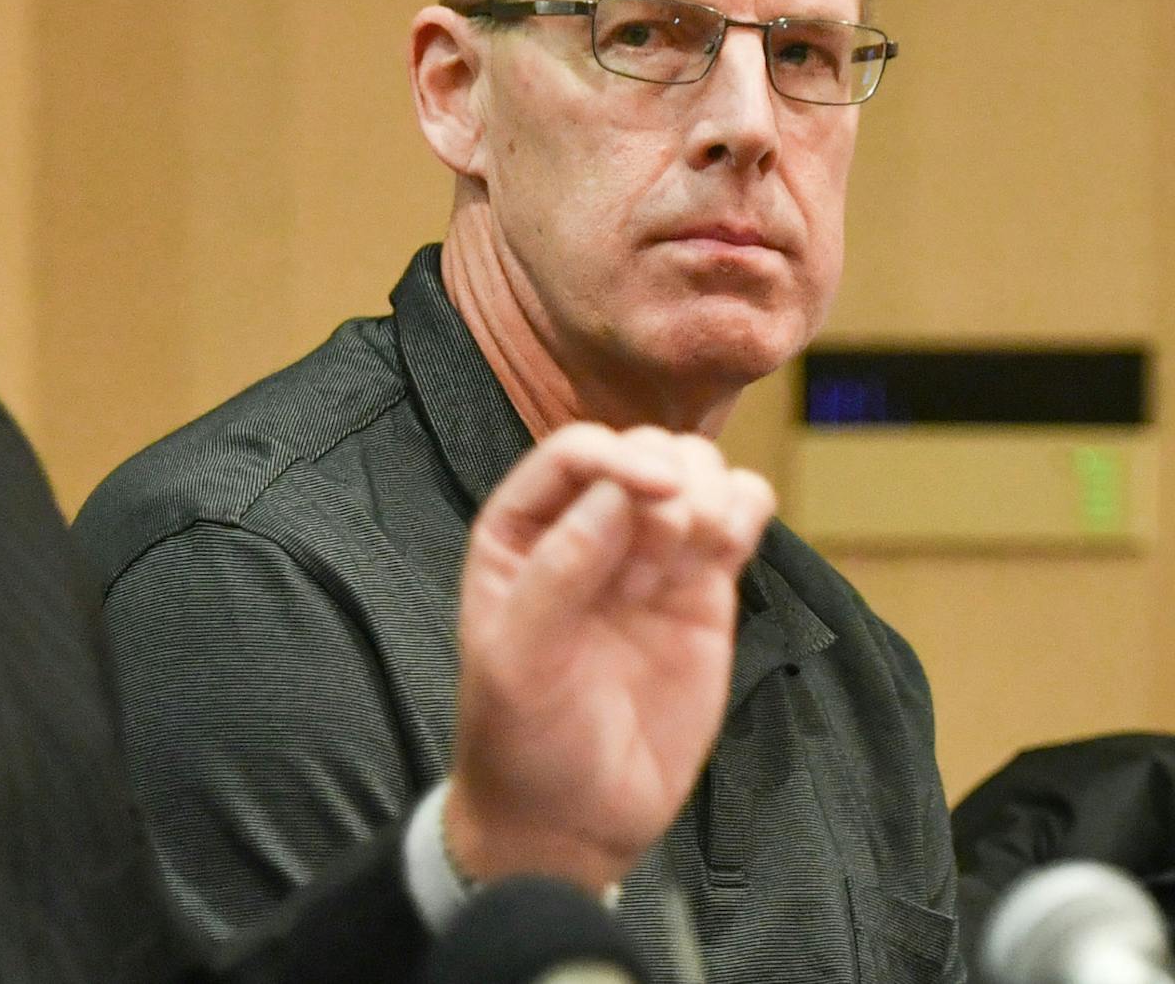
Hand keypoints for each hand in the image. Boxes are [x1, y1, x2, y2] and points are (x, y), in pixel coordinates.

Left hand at [442, 423, 774, 892]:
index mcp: (520, 530)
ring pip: (696, 470)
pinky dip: (747, 508)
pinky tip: (733, 541)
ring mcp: (649, 557)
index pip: (574, 452)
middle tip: (666, 554)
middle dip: (669, 481)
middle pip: (643, 449)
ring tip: (697, 553)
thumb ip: (561, 570)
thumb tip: (621, 494)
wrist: (571, 817)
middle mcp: (585, 528)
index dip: (619, 457)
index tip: (660, 492)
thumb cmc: (521, 735)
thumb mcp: (519, 658)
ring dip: (710, 490)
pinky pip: (737, 515)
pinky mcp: (703, 590)